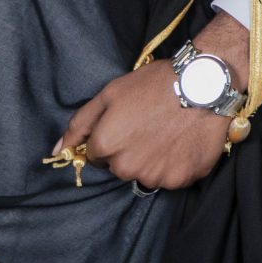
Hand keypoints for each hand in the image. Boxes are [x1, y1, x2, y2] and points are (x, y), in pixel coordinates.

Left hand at [53, 11, 248, 191]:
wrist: (205, 83)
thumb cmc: (156, 84)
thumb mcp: (110, 93)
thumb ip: (79, 124)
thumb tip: (56, 151)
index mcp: (107, 146)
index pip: (98, 156)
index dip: (112, 138)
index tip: (130, 124)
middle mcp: (127, 167)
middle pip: (121, 168)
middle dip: (131, 152)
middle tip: (151, 126)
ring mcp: (155, 175)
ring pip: (147, 175)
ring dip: (154, 160)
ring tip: (170, 134)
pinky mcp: (181, 179)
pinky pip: (172, 178)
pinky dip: (177, 164)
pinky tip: (184, 143)